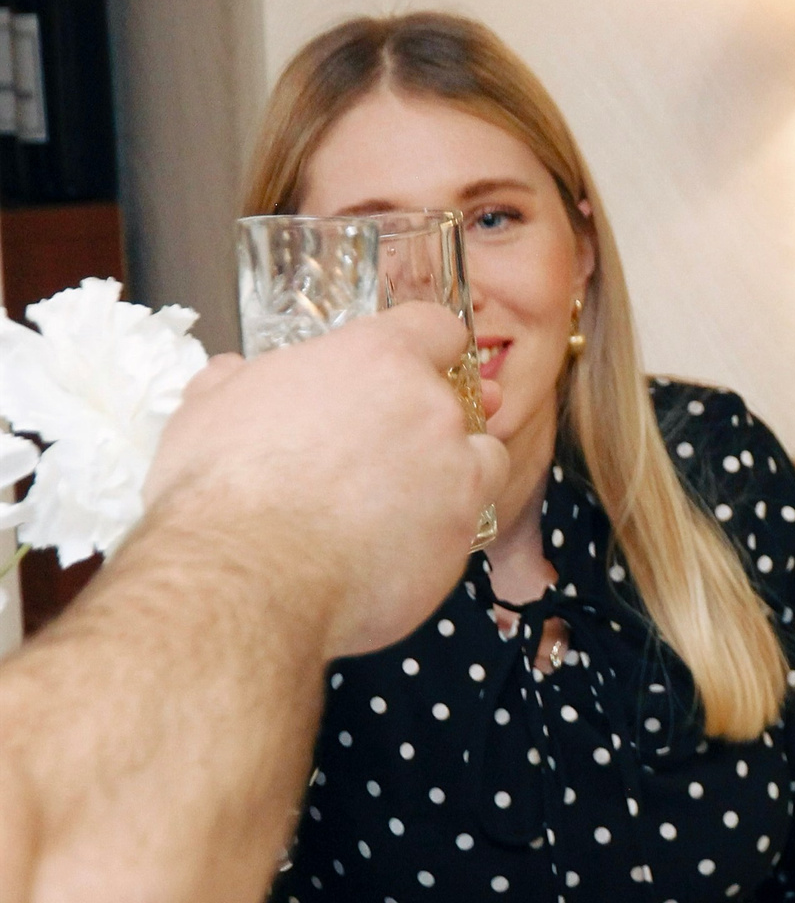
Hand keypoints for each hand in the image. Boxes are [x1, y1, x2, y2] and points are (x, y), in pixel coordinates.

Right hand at [142, 303, 510, 655]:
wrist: (248, 574)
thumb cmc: (221, 488)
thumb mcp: (206, 412)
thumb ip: (233, 384)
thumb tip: (229, 376)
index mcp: (376, 359)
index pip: (435, 327)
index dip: (424, 346)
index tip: (415, 365)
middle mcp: (429, 406)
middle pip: (452, 400)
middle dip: (423, 422)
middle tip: (381, 453)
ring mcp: (455, 471)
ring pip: (480, 459)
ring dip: (452, 474)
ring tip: (399, 502)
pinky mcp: (463, 534)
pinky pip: (470, 523)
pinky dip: (443, 531)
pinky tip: (398, 547)